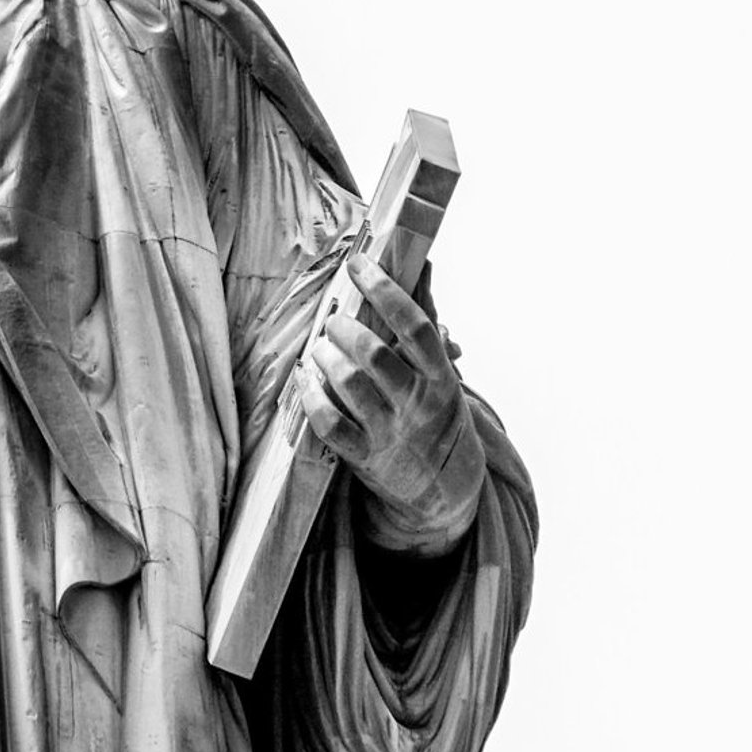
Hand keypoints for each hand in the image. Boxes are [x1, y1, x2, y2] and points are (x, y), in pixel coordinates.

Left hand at [294, 252, 484, 555]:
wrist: (444, 487)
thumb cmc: (437, 412)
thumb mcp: (441, 369)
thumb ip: (427, 317)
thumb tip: (423, 263)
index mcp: (440, 377)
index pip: (414, 325)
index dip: (384, 290)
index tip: (358, 263)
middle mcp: (417, 404)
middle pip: (374, 354)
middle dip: (345, 328)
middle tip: (335, 321)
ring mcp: (390, 433)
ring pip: (348, 384)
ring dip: (325, 357)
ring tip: (321, 348)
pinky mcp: (364, 457)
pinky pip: (329, 424)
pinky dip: (311, 396)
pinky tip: (307, 377)